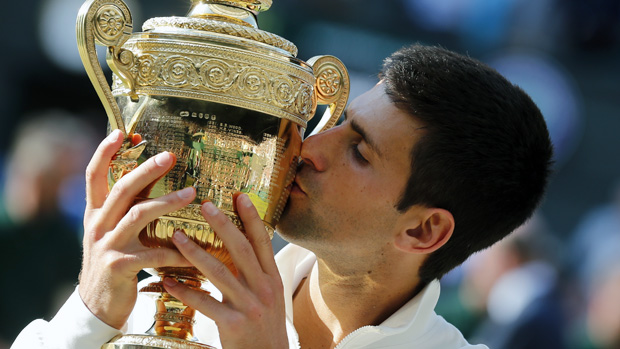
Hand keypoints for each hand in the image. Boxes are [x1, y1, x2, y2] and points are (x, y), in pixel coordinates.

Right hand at [79, 129, 195, 328]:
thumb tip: (152, 178)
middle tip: (170, 156)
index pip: (94, 176)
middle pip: (120, 190)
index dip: (104, 153)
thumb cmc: (114, 262)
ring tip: (192, 193)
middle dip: (145, 170)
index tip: (120, 132)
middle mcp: (98, 225)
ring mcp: (107, 246)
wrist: (97, 305)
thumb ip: (128, 208)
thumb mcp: (114, 232)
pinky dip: (178, 250)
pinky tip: (197, 250)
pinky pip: (154, 253)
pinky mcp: (120, 266)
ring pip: (137, 216)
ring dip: (166, 202)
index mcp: (95, 214)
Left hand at [163, 194, 286, 347]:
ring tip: (177, 236)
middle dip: (223, 225)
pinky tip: (168, 281)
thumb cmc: (265, 327)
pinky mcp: (234, 325)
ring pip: (220, 273)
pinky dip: (185, 291)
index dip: (252, 217)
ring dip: (196, 252)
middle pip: (241, 249)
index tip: (239, 196)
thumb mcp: (269, 297)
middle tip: (204, 204)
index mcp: (272, 279)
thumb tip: (236, 247)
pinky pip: (205, 303)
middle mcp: (264, 289)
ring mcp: (250, 307)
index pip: (262, 241)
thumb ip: (255, 273)